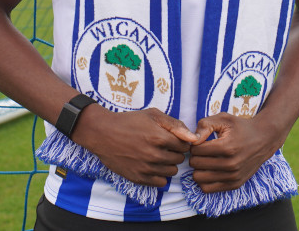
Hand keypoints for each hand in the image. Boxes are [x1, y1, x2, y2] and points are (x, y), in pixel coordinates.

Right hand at [74, 106, 198, 187]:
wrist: (103, 133)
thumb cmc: (130, 121)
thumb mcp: (153, 115)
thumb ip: (175, 125)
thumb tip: (194, 138)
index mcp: (160, 137)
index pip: (185, 146)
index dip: (180, 141)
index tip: (172, 138)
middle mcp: (154, 155)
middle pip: (179, 159)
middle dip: (175, 152)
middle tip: (164, 145)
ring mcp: (146, 168)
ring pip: (172, 171)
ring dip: (168, 163)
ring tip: (158, 154)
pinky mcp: (138, 178)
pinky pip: (161, 183)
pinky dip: (160, 175)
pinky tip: (152, 164)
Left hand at [188, 113, 280, 192]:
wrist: (263, 139)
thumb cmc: (241, 127)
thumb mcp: (224, 119)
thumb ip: (205, 125)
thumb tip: (192, 139)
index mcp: (227, 147)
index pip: (196, 150)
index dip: (195, 144)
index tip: (201, 141)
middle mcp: (231, 165)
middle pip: (196, 164)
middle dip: (196, 155)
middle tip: (202, 150)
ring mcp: (233, 177)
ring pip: (199, 178)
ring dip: (199, 168)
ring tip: (205, 159)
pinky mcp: (235, 184)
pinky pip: (208, 188)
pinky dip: (205, 179)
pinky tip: (210, 169)